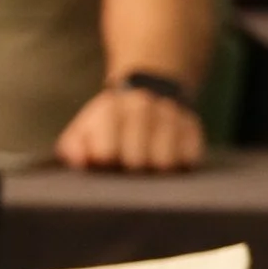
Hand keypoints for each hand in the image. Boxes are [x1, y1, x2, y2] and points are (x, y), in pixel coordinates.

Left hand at [54, 84, 205, 171]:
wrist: (145, 96)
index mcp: (110, 108)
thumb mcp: (83, 132)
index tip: (106, 165)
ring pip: (166, 162)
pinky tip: (168, 159)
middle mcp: (142, 106)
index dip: (106, 166)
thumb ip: (74, 148)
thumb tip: (81, 160)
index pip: (106, 152)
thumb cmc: (107, 127)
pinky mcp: (193, 126)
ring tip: (148, 166)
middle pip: (138, 160)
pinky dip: (179, 165)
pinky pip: (189, 159)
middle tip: (129, 167)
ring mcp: (170, 114)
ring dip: (156, 172)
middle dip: (131, 171)